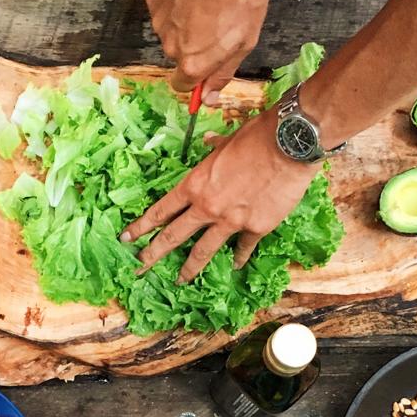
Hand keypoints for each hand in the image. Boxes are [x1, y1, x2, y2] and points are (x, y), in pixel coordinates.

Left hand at [121, 108, 317, 282]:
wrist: (289, 144)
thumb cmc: (256, 136)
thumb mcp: (226, 141)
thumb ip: (213, 149)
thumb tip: (207, 143)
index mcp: (195, 184)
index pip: (161, 211)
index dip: (141, 226)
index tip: (127, 238)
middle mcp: (207, 207)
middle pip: (174, 236)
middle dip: (153, 253)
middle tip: (140, 267)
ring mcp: (231, 221)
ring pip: (203, 250)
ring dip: (189, 268)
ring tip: (180, 280)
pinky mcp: (256, 228)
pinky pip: (243, 248)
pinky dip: (239, 257)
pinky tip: (234, 265)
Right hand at [146, 0, 266, 103]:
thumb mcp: (245, 40)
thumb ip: (223, 72)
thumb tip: (209, 97)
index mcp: (192, 63)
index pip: (184, 86)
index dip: (197, 77)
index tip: (208, 66)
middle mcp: (170, 47)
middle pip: (180, 56)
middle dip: (196, 45)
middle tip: (217, 24)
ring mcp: (159, 22)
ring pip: (172, 32)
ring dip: (187, 23)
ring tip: (207, 2)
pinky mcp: (153, 0)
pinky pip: (166, 10)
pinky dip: (177, 4)